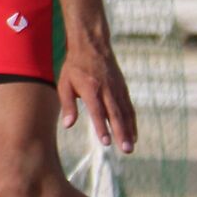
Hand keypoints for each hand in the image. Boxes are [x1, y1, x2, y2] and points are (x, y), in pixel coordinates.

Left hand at [58, 34, 136, 153]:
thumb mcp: (64, 84)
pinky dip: (131, 121)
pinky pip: (128, 108)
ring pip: (125, 113)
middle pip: (115, 115)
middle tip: (126, 150)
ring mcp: (117, 89)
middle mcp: (107, 90)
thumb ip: (67, 105)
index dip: (102, 127)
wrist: (92, 46)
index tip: (106, 143)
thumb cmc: (74, 67)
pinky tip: (133, 134)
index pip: (97, 112)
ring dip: (129, 130)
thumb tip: (68, 125)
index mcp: (91, 88)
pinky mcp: (123, 89)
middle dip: (121, 133)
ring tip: (130, 147)